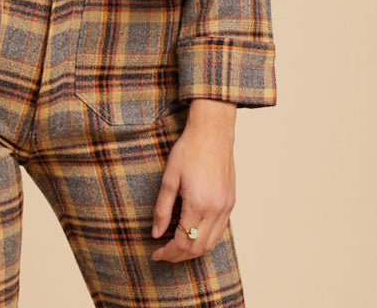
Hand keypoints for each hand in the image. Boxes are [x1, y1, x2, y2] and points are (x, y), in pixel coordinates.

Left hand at [150, 99, 236, 261]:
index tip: (156, 253)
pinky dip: (206, 239)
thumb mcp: (169, 177)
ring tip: (176, 248)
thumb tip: (156, 233)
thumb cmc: (189, 150)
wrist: (212, 132)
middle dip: (179, 256)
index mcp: (198, 204)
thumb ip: (162, 208)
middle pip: (198, 248)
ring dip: (193, 251)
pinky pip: (220, 231)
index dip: (168, 252)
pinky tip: (193, 234)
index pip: (183, 242)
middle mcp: (216, 210)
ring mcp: (226, 207)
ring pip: (211, 243)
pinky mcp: (231, 202)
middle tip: (163, 254)